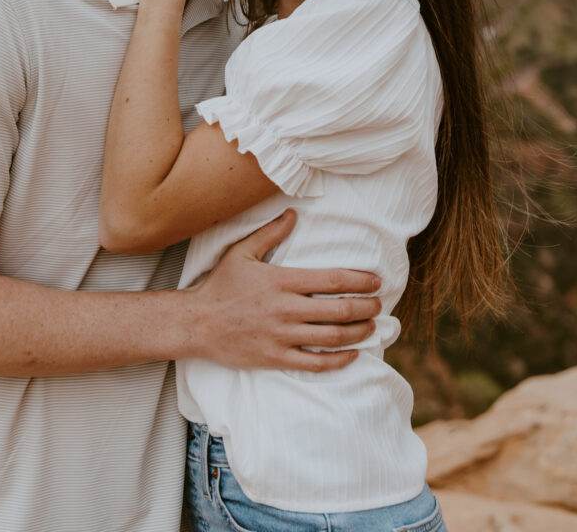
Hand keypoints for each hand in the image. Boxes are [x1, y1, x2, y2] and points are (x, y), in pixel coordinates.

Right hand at [187, 210, 381, 371]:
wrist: (196, 323)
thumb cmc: (220, 285)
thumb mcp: (242, 252)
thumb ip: (270, 233)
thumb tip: (293, 213)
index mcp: (282, 281)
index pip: (332, 280)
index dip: (360, 281)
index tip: (376, 282)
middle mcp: (285, 309)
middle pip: (339, 310)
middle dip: (366, 308)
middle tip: (379, 305)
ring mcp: (281, 336)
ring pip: (332, 338)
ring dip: (359, 333)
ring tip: (372, 327)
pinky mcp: (276, 358)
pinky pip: (315, 364)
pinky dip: (339, 360)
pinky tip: (352, 354)